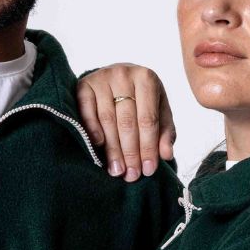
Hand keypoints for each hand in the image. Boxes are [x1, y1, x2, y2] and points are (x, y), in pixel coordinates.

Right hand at [76, 64, 175, 181]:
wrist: (114, 78)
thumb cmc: (140, 98)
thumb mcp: (158, 110)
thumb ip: (165, 131)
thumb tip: (166, 155)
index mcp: (147, 78)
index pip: (149, 119)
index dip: (148, 147)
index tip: (148, 170)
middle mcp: (124, 74)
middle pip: (128, 121)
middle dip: (130, 152)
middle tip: (131, 175)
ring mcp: (102, 77)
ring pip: (107, 119)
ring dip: (112, 149)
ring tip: (117, 170)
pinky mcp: (84, 84)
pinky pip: (87, 111)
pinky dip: (92, 129)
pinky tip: (98, 147)